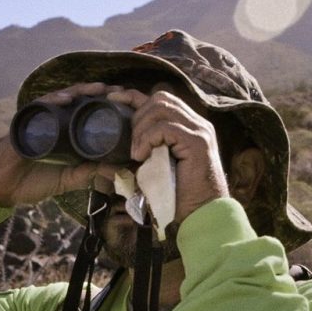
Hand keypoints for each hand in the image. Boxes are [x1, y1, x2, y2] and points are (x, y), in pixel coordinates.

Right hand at [0, 82, 117, 206]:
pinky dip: (53, 100)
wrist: (3, 188)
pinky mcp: (26, 122)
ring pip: (62, 98)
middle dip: (97, 93)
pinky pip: (40, 106)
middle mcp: (54, 122)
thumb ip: (89, 174)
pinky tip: (67, 98)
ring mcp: (40, 120)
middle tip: (118, 90)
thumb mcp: (68, 179)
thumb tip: (117, 172)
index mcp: (65, 133)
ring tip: (98, 88)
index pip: (87, 112)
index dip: (105, 105)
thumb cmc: (33, 182)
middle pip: (78, 100)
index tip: (126, 102)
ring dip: (80, 91)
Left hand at [105, 85, 229, 222]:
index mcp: (188, 126)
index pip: (160, 99)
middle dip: (137, 117)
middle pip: (159, 98)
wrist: (201, 213)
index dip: (134, 96)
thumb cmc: (177, 195)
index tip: (112, 100)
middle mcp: (197, 123)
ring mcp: (199, 130)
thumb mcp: (153, 169)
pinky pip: (165, 128)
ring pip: (161, 109)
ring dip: (141, 130)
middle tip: (132, 144)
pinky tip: (142, 156)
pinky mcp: (197, 142)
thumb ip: (141, 154)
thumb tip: (110, 156)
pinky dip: (148, 139)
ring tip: (137, 153)